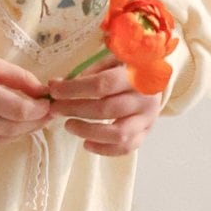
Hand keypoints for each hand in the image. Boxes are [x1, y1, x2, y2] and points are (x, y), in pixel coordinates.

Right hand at [0, 41, 53, 147]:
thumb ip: (20, 78)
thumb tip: (43, 93)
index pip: (18, 111)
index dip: (39, 111)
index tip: (49, 105)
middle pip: (12, 129)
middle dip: (34, 123)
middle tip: (47, 116)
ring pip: (0, 140)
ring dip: (20, 132)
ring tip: (31, 122)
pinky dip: (2, 137)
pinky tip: (10, 127)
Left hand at [45, 63, 163, 155]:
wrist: (156, 79)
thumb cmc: (128, 68)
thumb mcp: (113, 60)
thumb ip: (90, 71)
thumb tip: (58, 84)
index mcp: (137, 76)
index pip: (103, 84)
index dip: (75, 89)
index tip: (54, 90)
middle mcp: (145, 99)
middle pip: (107, 109)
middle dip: (75, 110)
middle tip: (55, 109)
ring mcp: (147, 119)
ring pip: (118, 134)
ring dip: (88, 131)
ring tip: (69, 126)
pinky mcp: (146, 133)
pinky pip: (126, 148)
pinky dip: (104, 150)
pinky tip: (86, 143)